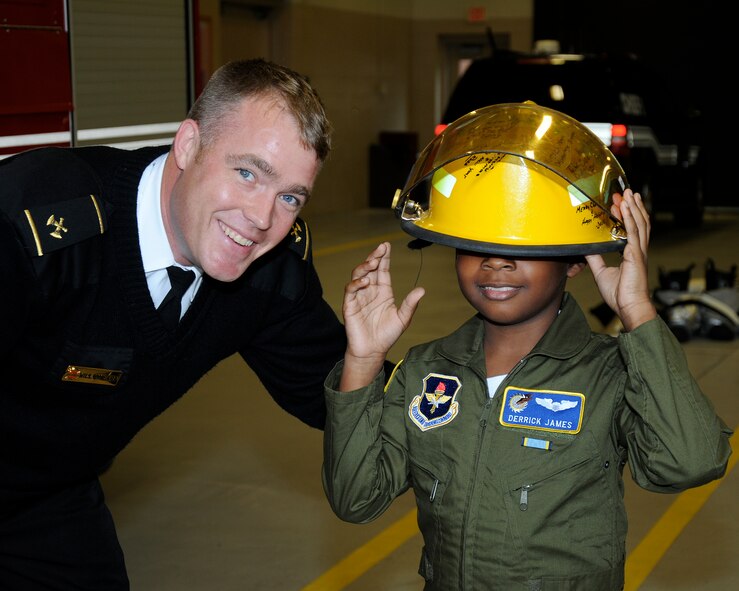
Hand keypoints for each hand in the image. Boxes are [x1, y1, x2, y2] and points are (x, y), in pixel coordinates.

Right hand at [340, 242, 424, 390]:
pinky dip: (357, 284)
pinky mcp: (350, 305)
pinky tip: (366, 281)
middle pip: (370, 268)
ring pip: (358, 275)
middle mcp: (370, 291)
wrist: (372, 351)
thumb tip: (422, 290)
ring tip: (373, 262)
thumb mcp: (402, 318)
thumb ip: (410, 304)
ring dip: (365, 267)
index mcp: (383, 291)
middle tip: (381, 248)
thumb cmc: (386, 335)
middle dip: (374, 257)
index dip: (384, 258)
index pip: (383, 270)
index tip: (387, 245)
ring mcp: (359, 297)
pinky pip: (351, 290)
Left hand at [585, 189, 656, 330]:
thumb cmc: (619, 294)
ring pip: (638, 224)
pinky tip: (627, 207)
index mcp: (631, 254)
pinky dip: (630, 219)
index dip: (627, 216)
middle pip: (637, 222)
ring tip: (628, 194)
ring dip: (632, 207)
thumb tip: (585, 248)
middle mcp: (637, 250)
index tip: (620, 204)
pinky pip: (633, 233)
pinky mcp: (636, 255)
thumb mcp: (601, 272)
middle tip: (625, 192)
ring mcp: (638, 251)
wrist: (630, 307)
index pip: (631, 229)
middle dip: (631, 206)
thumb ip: (595, 259)